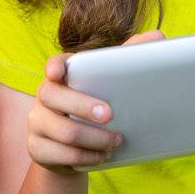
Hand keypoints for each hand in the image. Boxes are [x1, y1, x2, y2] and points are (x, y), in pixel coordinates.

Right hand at [25, 30, 162, 173]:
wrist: (70, 148)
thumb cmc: (94, 106)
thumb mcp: (109, 82)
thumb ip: (128, 56)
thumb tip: (158, 36)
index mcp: (61, 76)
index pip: (52, 64)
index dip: (53, 66)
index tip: (58, 73)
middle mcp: (43, 96)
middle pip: (53, 97)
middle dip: (83, 106)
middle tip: (111, 115)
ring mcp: (36, 123)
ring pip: (63, 132)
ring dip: (94, 138)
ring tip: (116, 140)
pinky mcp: (37, 148)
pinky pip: (62, 155)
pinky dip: (87, 157)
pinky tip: (103, 155)